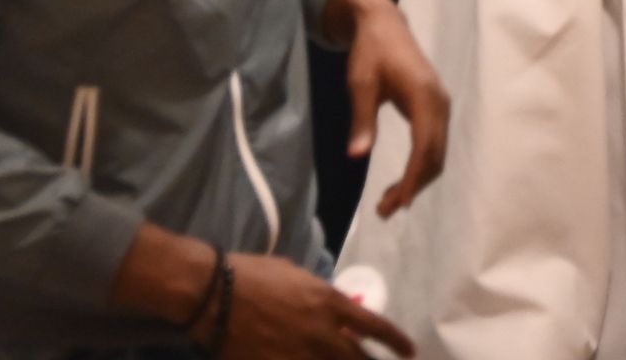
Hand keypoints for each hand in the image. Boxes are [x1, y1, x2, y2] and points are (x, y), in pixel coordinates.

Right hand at [206, 253, 412, 358]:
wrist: (216, 294)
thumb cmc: (255, 274)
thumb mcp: (298, 277)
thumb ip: (321, 297)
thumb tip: (334, 310)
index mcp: (330, 303)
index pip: (376, 327)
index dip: (396, 342)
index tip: (409, 351)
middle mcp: (323, 333)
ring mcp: (300, 355)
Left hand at [324, 0, 449, 216]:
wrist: (384, 23)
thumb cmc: (370, 51)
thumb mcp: (360, 83)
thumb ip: (362, 119)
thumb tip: (356, 156)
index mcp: (423, 96)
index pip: (424, 147)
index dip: (412, 178)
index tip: (396, 203)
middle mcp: (439, 102)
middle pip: (435, 155)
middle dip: (414, 186)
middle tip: (385, 210)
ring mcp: (441, 103)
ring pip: (438, 152)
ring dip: (418, 179)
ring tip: (391, 200)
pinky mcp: (436, 105)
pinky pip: (435, 142)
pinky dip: (422, 164)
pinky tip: (404, 178)